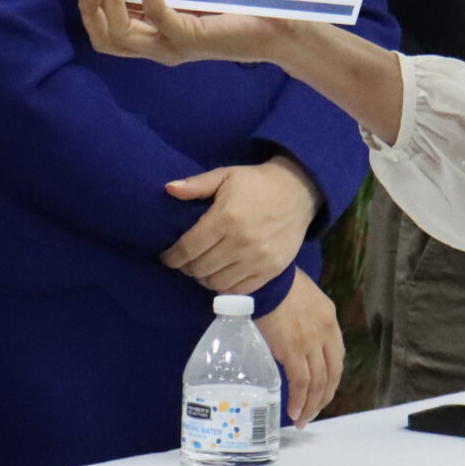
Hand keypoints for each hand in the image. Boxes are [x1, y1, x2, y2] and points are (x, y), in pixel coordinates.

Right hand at [79, 0, 293, 66]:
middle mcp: (160, 48)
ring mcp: (173, 46)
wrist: (278, 27)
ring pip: (121, 31)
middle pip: (105, 39)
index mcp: (157, 40)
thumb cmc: (238, 7)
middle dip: (90, 8)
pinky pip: (154, 12)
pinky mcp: (190, 37)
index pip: (106, 37)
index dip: (89, 11)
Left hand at [160, 157, 318, 293]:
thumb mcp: (226, 175)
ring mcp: (258, 259)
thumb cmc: (256, 183)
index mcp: (226, 217)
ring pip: (217, 282)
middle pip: (200, 268)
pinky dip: (225, 286)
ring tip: (201, 268)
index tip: (166, 257)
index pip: (188, 248)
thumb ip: (196, 185)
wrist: (298, 192)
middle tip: (184, 261)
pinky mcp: (271, 270)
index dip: (172, 257)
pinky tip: (221, 275)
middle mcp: (241, 242)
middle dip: (186, 267)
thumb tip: (168, 189)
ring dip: (203, 278)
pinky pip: (239, 290)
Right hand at [254, 273, 343, 425]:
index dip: (331, 378)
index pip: (337, 356)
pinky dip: (299, 400)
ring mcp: (310, 343)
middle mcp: (325, 333)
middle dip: (323, 397)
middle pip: (331, 374)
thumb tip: (293, 333)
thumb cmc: (275, 281)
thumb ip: (305, 317)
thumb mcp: (302, 296)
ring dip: (311, 405)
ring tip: (302, 419)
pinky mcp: (293, 351)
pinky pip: (301, 383)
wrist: (264, 277)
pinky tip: (294, 411)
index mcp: (329, 319)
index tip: (322, 391)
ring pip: (318, 383)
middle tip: (313, 412)